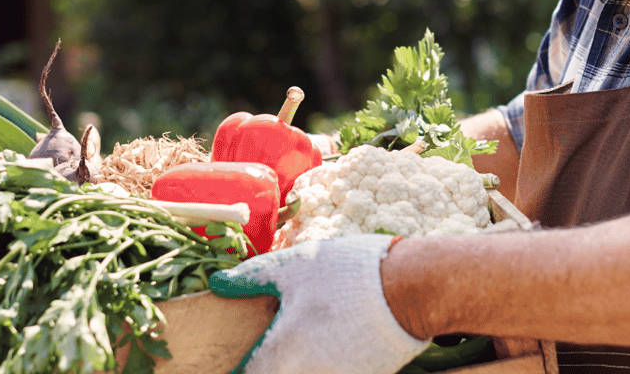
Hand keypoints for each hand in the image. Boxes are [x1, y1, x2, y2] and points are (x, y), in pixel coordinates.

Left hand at [208, 234, 430, 373]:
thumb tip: (217, 284)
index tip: (235, 364)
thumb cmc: (347, 275)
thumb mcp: (292, 266)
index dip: (240, 371)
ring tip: (301, 348)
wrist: (412, 290)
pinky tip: (328, 349)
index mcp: (280, 355)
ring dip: (295, 368)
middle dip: (268, 369)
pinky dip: (323, 368)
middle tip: (267, 355)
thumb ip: (251, 278)